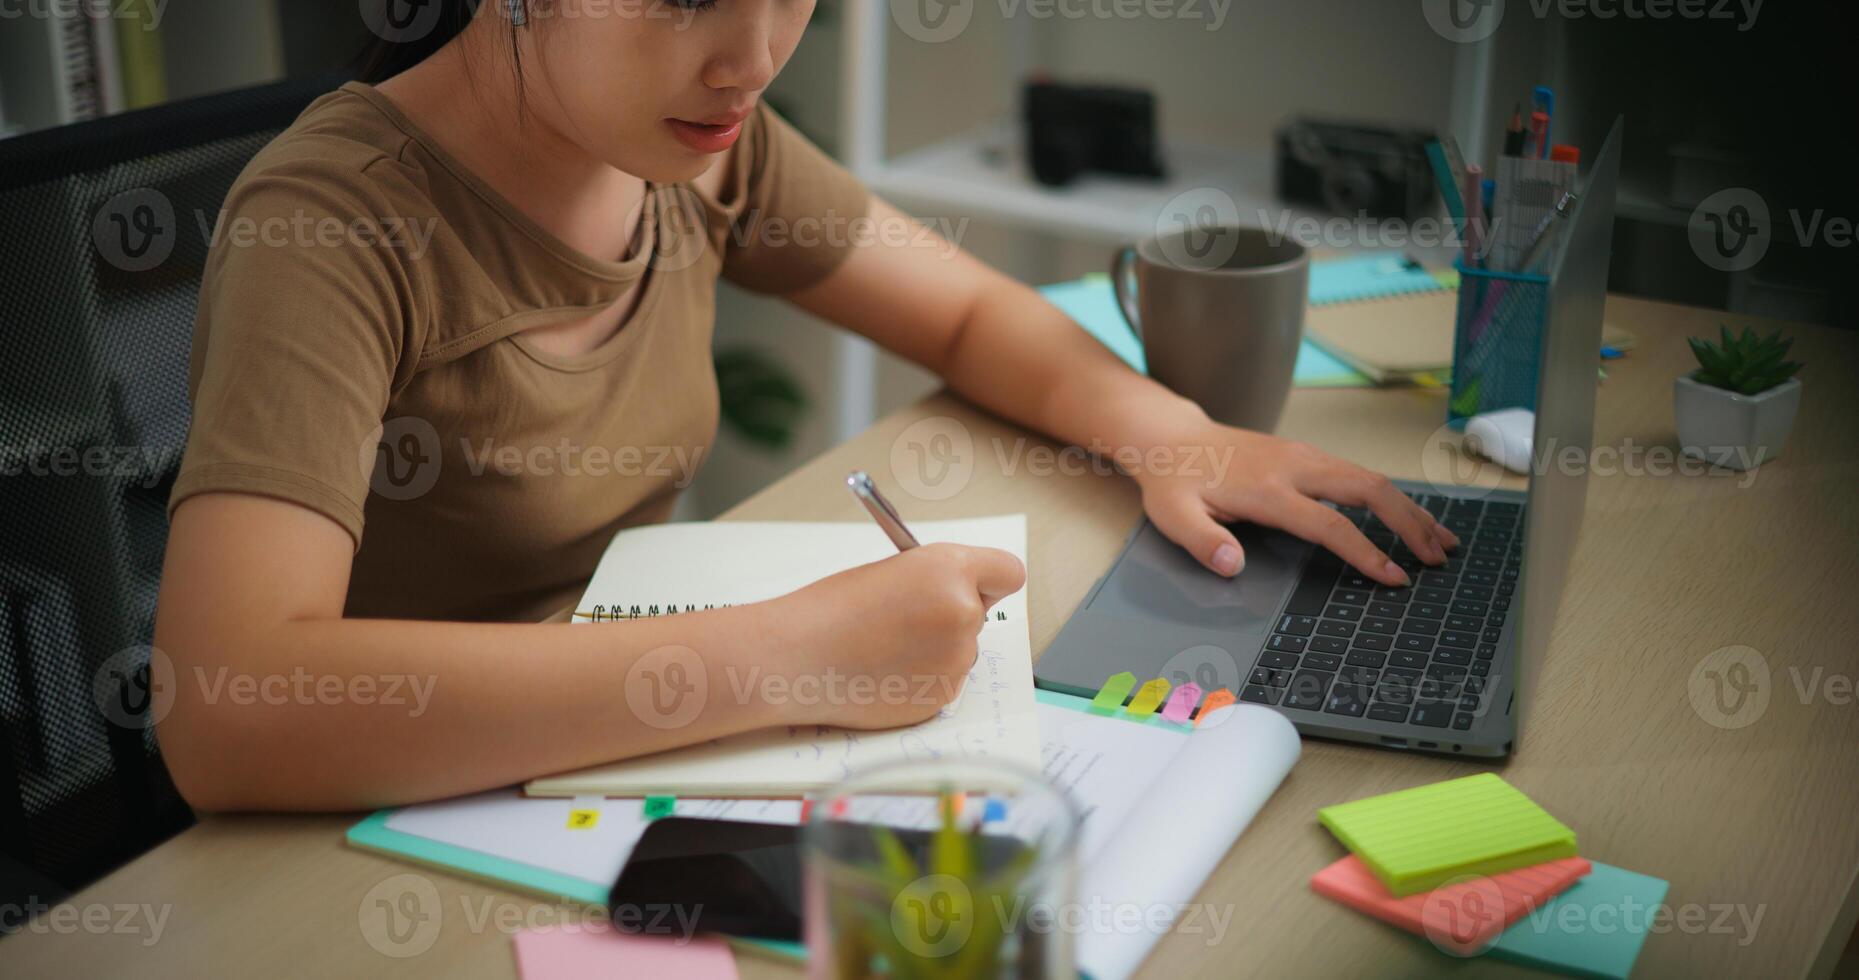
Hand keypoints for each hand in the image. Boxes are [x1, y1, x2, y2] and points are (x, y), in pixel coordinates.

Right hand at [776, 543, 1025, 728]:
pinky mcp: (942, 697)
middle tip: (906, 619)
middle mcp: (963, 614)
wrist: (796, 658)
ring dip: (935, 650)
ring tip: (883, 649)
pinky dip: (921, 679)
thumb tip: (958, 597)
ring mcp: (956, 661)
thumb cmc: (830, 609)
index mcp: (949, 571)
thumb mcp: (891, 572)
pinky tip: (882, 673)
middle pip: (980, 613)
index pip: (1008, 572)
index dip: (989, 579)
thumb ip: (935, 581)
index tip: (973, 586)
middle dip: (952, 616)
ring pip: (960, 651)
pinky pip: (943, 681)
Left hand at [1129, 419, 1457, 586]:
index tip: (1393, 577)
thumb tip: (1231, 564)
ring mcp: (1305, 456)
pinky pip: (1360, 474)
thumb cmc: (1175, 481)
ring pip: (1371, 478)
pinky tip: (1410, 516)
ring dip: (1410, 509)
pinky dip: (1393, 496)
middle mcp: (1295, 466)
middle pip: (1368, 489)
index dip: (1364, 552)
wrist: (1174, 438)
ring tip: (1441, 540)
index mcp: (1267, 489)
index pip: (1328, 523)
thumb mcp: (1173, 515)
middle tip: (1438, 558)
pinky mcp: (1309, 455)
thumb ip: (1201, 540)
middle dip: (1409, 523)